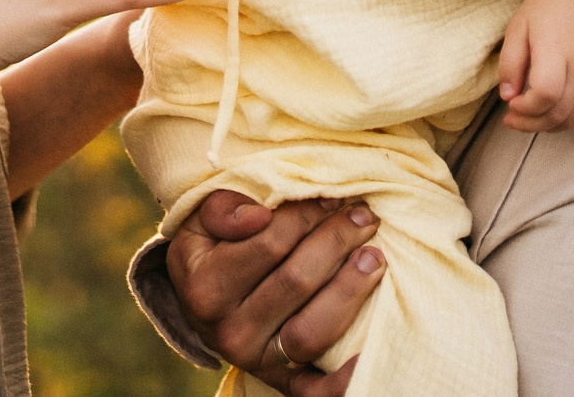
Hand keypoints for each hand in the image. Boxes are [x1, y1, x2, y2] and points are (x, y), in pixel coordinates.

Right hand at [167, 191, 383, 396]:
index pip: (269, 243)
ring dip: (350, 290)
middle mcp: (228, 331)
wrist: (201, 301)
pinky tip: (368, 355)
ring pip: (313, 330)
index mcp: (205, 288)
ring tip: (374, 257)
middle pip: (296, 282)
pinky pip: (316, 391)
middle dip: (337, 242)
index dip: (306, 214)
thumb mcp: (199, 222)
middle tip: (365, 217)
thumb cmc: (209, 250)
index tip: (332, 196)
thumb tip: (258, 215)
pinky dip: (344, 380)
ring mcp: (257, 360)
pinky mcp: (282, 382)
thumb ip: (220, 207)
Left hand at [496, 0, 573, 131]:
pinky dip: (566, 121)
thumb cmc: (547, 10)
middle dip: (530, 124)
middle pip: (559, 113)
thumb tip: (508, 97)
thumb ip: (510, 63)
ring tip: (527, 119)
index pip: (546, 94)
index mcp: (556, 51)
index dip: (526, 108)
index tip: (511, 103)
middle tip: (511, 119)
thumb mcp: (518, 28)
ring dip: (547, 126)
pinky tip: (548, 113)